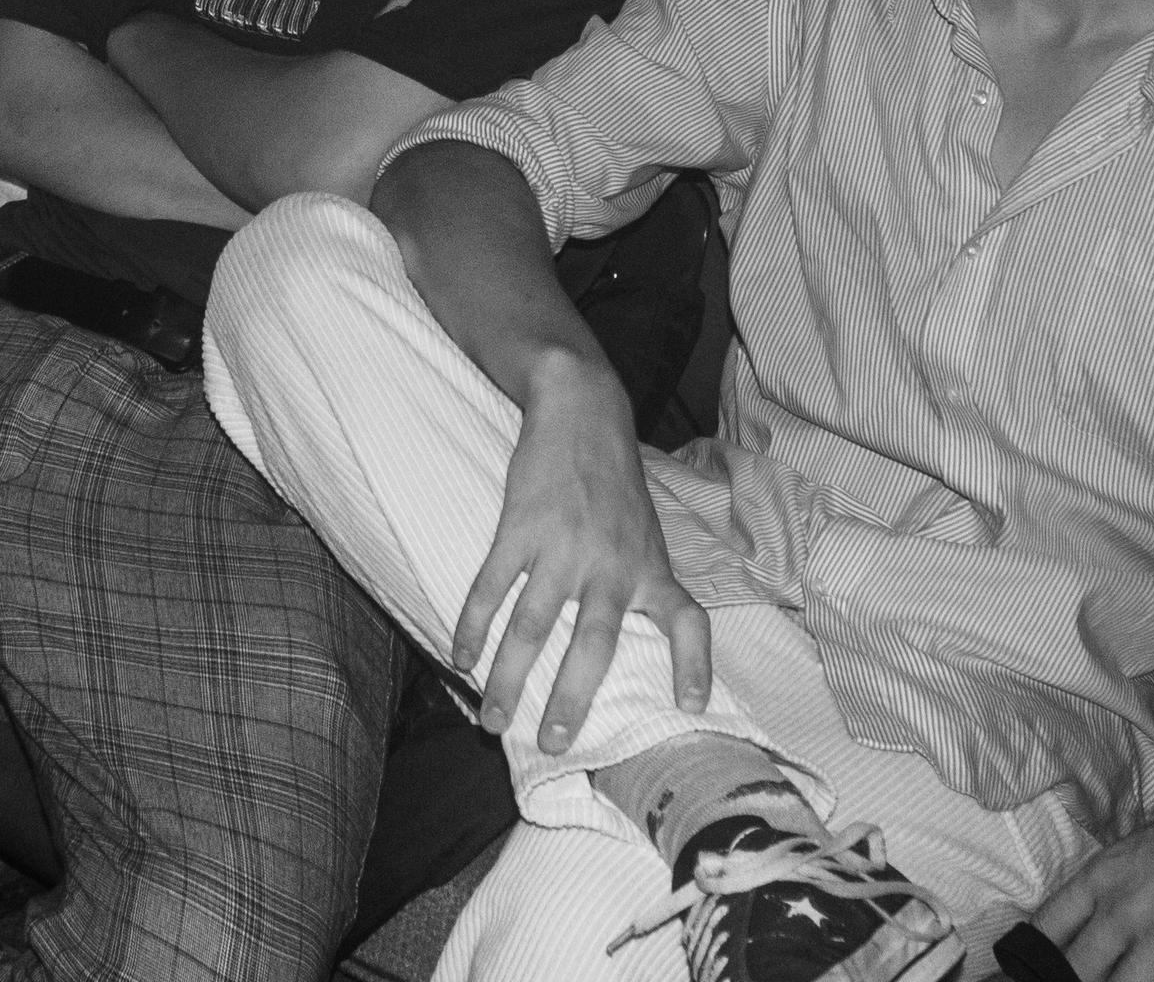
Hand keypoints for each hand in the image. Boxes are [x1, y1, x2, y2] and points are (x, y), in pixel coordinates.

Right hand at [454, 356, 706, 753]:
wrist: (583, 411)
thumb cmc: (615, 482)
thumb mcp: (648, 532)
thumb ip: (643, 583)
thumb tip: (637, 642)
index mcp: (649, 568)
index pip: (687, 622)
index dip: (694, 666)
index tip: (690, 706)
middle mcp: (611, 565)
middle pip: (594, 644)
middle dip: (571, 698)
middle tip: (554, 742)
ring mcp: (563, 547)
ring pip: (532, 626)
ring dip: (508, 677)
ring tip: (492, 717)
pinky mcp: (520, 527)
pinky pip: (491, 587)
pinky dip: (473, 626)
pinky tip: (460, 656)